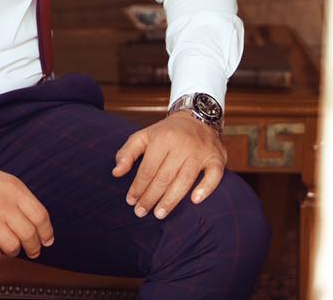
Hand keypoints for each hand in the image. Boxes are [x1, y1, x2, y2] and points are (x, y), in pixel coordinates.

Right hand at [0, 146, 54, 260]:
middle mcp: (3, 204)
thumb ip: (16, 197)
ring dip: (12, 251)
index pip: (41, 216)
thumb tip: (34, 220)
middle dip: (33, 247)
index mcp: (13, 188)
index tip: (46, 241)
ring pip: (13, 247)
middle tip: (32, 251)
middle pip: (30, 235)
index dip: (46, 233)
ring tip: (7, 247)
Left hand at [111, 111, 227, 220]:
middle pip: (165, 177)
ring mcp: (201, 152)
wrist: (197, 117)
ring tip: (159, 214)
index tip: (130, 201)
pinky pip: (214, 175)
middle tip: (141, 212)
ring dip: (171, 200)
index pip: (148, 168)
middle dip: (151, 197)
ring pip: (185, 180)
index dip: (138, 187)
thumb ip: (127, 153)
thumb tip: (116, 173)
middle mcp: (182, 145)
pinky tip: (194, 201)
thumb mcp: (144, 136)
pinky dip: (205, 188)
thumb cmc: (166, 133)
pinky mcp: (217, 159)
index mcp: (163, 139)